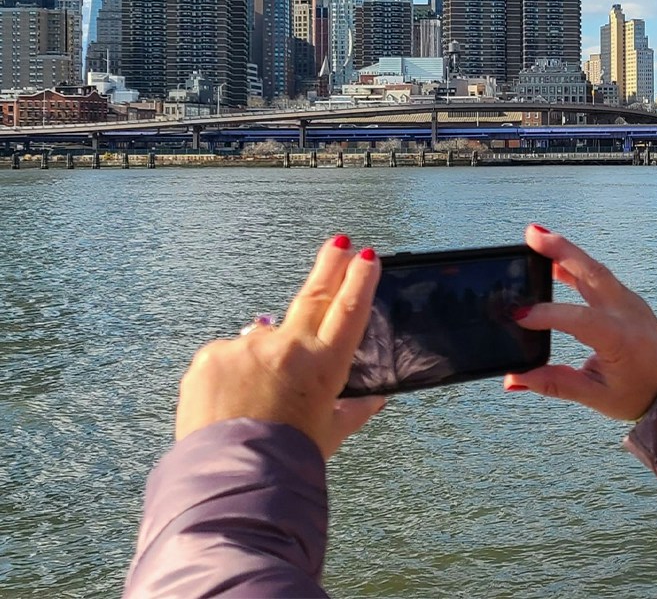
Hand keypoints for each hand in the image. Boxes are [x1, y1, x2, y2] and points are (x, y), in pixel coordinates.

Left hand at [175, 236, 387, 458]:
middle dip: (330, 266)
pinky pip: (227, 356)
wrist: (230, 479)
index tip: (367, 257)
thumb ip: (354, 411)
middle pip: (313, 296)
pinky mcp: (212, 356)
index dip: (360, 280)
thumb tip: (376, 401)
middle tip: (341, 243)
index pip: (348, 310)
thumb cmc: (286, 461)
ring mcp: (247, 348)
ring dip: (263, 360)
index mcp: (324, 366)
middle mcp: (288, 349)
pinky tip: (232, 404)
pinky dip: (232, 373)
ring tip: (257, 401)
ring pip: (261, 341)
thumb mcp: (328, 434)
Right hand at [505, 224, 656, 420]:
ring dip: (567, 252)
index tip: (520, 316)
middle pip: (593, 274)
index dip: (548, 315)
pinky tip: (555, 263)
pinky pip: (600, 276)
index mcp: (620, 338)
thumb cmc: (639, 393)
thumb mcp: (596, 396)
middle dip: (562, 251)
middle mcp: (627, 312)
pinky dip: (577, 265)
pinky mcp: (627, 299)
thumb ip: (556, 384)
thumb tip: (516, 378)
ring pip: (596, 269)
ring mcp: (630, 301)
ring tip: (537, 239)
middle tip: (532, 235)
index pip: (580, 319)